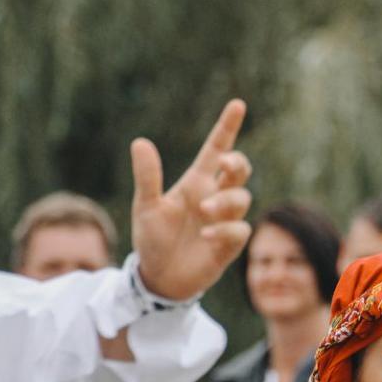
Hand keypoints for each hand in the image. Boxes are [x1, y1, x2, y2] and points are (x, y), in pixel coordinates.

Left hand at [131, 99, 253, 299]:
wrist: (160, 277)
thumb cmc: (152, 238)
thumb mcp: (146, 206)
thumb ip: (148, 176)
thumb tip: (140, 142)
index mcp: (196, 182)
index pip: (216, 149)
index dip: (227, 127)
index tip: (238, 104)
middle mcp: (214, 197)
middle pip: (238, 170)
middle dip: (238, 163)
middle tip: (226, 165)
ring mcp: (225, 219)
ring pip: (241, 198)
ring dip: (225, 202)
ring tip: (203, 213)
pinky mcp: (230, 243)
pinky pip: (239, 229)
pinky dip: (225, 229)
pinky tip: (206, 235)